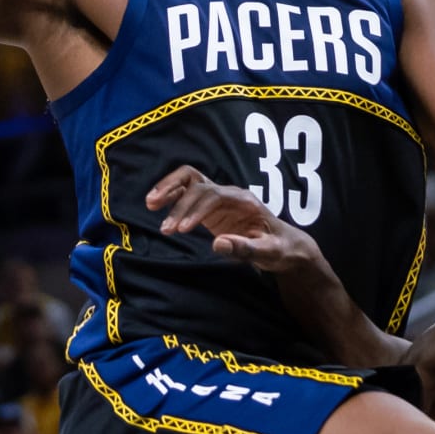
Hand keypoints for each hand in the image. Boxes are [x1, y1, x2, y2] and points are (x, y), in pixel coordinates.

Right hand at [147, 167, 319, 271]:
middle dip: (178, 204)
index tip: (181, 230)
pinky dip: (170, 195)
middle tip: (165, 228)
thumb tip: (218, 244)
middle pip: (197, 185)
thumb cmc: (279, 249)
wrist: (284, 245)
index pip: (213, 196)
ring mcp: (218, 197)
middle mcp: (229, 194)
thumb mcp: (269, 253)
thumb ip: (245, 249)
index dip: (195, 211)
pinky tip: (155, 206)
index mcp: (244, 201)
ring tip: (149, 204)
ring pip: (189, 180)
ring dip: (169, 188)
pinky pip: (186, 193)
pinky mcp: (209, 206)